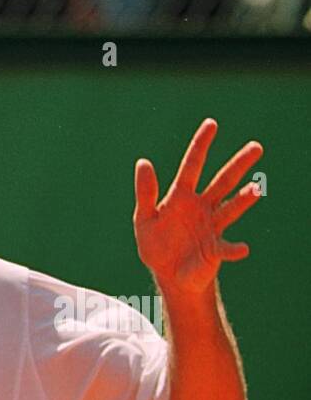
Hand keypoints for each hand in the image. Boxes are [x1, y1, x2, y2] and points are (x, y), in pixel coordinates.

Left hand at [133, 118, 262, 295]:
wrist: (170, 275)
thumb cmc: (156, 245)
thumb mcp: (144, 219)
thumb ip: (146, 193)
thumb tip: (143, 162)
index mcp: (182, 197)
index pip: (192, 166)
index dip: (201, 145)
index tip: (211, 124)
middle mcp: (202, 207)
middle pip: (222, 181)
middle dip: (238, 165)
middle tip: (256, 147)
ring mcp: (212, 226)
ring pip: (230, 208)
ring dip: (243, 199)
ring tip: (255, 189)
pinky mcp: (215, 249)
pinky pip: (226, 248)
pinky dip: (234, 249)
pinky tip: (242, 249)